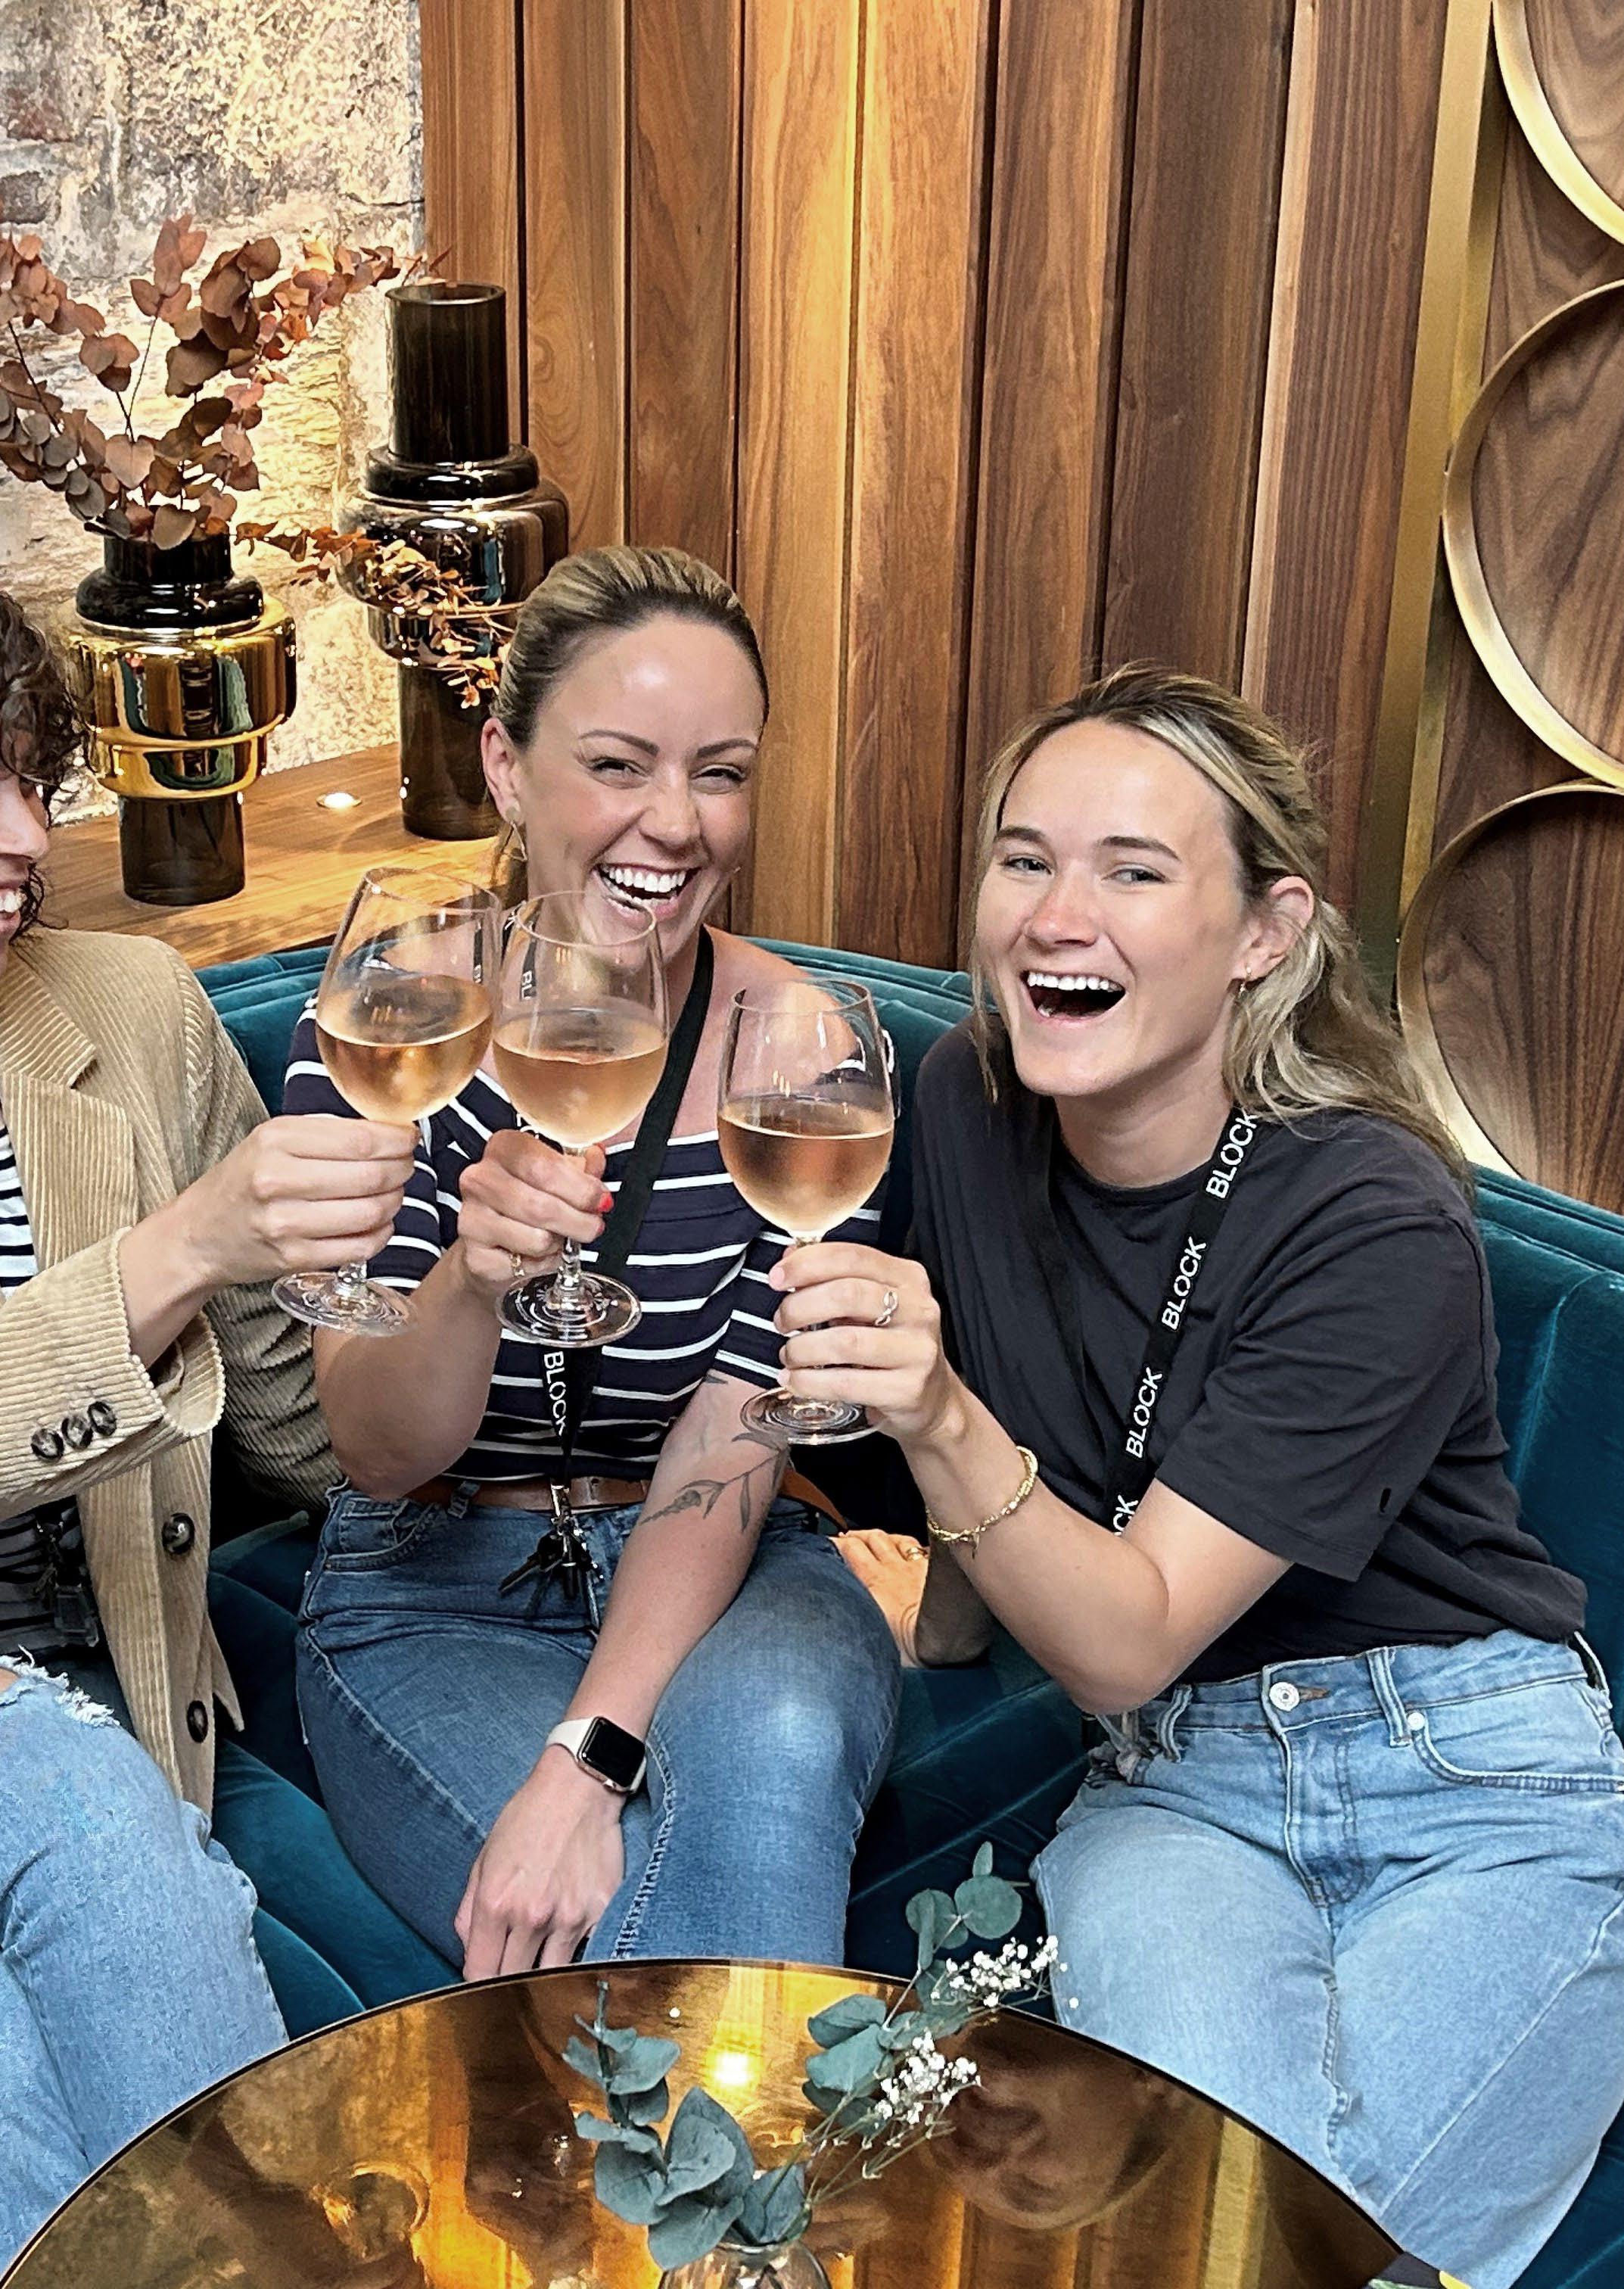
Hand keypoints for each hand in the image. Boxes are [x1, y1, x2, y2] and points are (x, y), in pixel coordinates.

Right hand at [166, 1115, 415, 1290]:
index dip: (398, 1140)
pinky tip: (380, 1222)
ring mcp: (286, 1224)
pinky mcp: (294, 1259)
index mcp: (276, 1140)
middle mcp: (278, 1180)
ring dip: (395, 1201)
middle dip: (402, 1170)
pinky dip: (382, 1233)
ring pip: (371, 1212)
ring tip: (394, 1193)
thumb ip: (327, 1132)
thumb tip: (389, 1130)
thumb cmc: (244, 1180)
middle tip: (406, 1166)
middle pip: (372, 1176)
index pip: (361, 1139)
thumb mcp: (273, 1139)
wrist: (199, 1234)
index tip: (410, 1139)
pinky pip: (360, 1247)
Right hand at [455, 1130, 611, 1302]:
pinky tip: (538, 1253)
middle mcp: (481, 1179)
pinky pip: (526, 1263)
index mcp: (503, 1148)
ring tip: (560, 1237)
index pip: (545, 1167)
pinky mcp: (474, 1255)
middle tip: (593, 1226)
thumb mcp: (556, 1176)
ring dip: (560, 1243)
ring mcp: (473, 1217)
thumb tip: (596, 1160)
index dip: (581, 1187)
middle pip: (542, 1205)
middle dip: (579, 1220)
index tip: (601, 1199)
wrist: (492, 1244)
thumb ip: (579, 1166)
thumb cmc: (526, 1201)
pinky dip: (544, 1262)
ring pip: (537, 1238)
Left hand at [455, 1749, 625, 1977]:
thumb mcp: (484, 1859)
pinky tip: (570, 1939)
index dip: (477, 1986)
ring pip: (552, 1978)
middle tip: (510, 1978)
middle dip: (508, 1986)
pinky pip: (585, 1954)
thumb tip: (470, 1951)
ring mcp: (569, 1918)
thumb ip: (469, 1912)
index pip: (479, 1973)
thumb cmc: (528, 1819)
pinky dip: (576, 1954)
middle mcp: (531, 1916)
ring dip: (543, 1975)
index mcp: (495, 1903)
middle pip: (514, 1983)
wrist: (579, 1789)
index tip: (483, 1983)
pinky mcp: (600, 1913)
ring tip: (541, 1962)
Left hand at [770, 1244, 962, 1443]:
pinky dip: (810, 1382)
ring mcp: (917, 1350)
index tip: (778, 1277)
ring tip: (790, 1354)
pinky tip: (796, 1380)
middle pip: (846, 1294)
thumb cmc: (892, 1346)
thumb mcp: (871, 1305)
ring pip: (844, 1342)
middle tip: (782, 1321)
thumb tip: (791, 1257)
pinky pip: (846, 1383)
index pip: (852, 1256)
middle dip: (800, 1307)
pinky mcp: (908, 1389)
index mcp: (908, 1278)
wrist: (931, 1398)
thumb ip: (834, 1278)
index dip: (807, 1264)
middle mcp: (918, 1309)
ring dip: (802, 1348)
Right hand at [834, 1530, 927, 1663]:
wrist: (947, 1640)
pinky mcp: (939, 1572)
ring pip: (897, 1539)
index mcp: (873, 1582)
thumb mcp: (870, 1634)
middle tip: (848, 1538)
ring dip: (885, 1537)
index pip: (849, 1549)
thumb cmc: (909, 1646)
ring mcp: (918, 1567)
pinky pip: (924, 1550)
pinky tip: (916, 1551)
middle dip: (858, 1535)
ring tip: (878, 1539)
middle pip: (872, 1538)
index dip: (836, 1542)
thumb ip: (855, 1617)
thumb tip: (839, 1619)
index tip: (828, 1543)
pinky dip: (916, 1548)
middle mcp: (894, 1569)